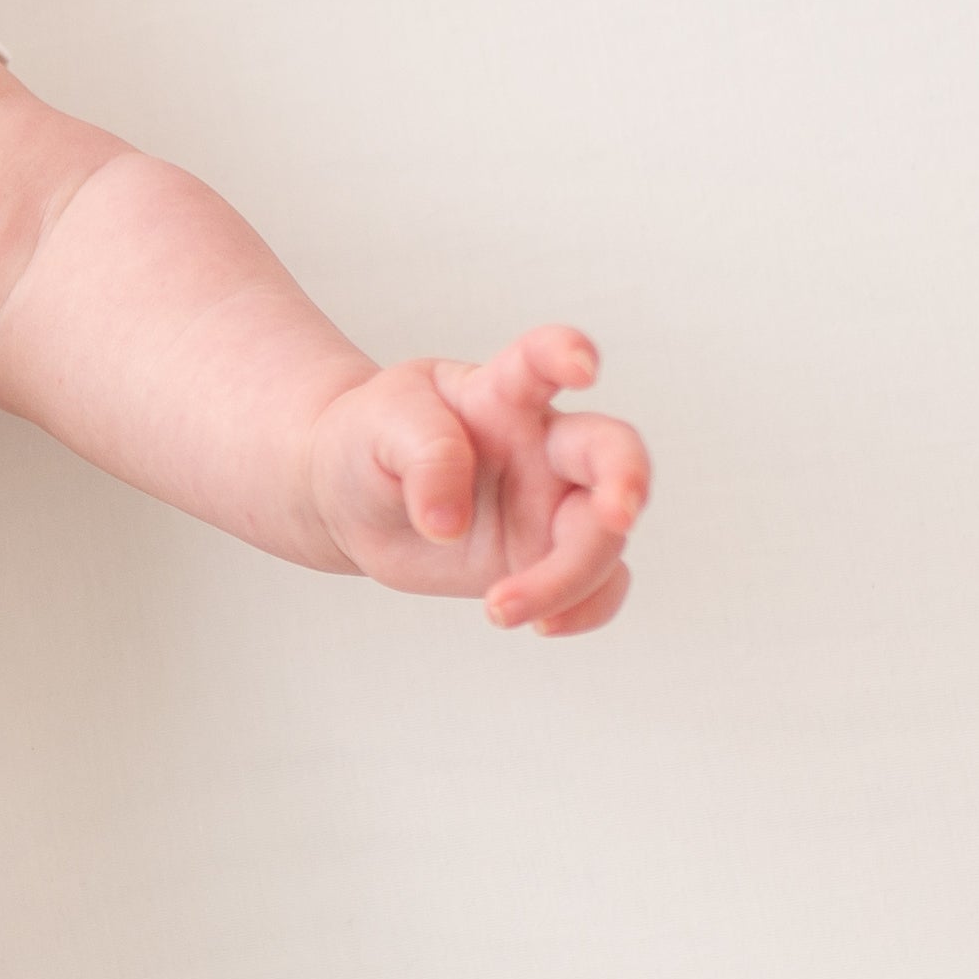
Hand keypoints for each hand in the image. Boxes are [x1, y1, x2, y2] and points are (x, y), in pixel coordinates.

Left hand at [305, 326, 650, 634]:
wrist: (350, 500)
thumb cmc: (371, 442)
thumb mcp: (379, 426)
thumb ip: (423, 458)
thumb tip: (448, 523)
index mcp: (502, 393)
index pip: (542, 361)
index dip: (567, 353)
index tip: (581, 366)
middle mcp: (543, 445)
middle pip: (611, 454)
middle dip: (627, 480)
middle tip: (616, 515)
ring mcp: (551, 503)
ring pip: (602, 537)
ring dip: (569, 579)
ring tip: (497, 608)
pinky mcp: (545, 557)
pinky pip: (597, 586)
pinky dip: (585, 609)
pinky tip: (542, 624)